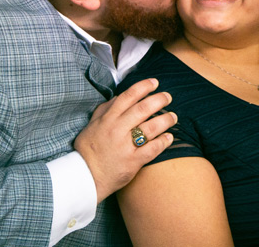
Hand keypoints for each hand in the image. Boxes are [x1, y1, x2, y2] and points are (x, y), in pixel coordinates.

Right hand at [74, 78, 176, 201]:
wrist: (85, 176)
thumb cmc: (89, 149)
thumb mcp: (92, 124)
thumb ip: (105, 109)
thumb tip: (120, 96)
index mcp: (107, 119)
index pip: (128, 97)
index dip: (143, 87)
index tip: (155, 83)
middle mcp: (117, 129)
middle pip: (142, 109)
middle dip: (159, 100)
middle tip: (168, 97)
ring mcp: (125, 146)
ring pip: (150, 127)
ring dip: (165, 120)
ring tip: (173, 116)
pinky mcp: (132, 162)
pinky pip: (152, 149)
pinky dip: (163, 142)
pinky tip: (169, 137)